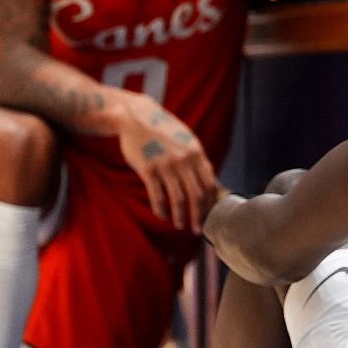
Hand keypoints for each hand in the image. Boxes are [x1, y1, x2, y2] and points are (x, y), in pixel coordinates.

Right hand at [115, 97, 220, 233]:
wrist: (136, 117)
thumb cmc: (163, 132)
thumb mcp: (186, 141)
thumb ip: (197, 160)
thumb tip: (210, 184)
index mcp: (196, 154)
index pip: (210, 184)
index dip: (211, 204)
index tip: (209, 216)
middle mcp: (184, 160)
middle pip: (197, 195)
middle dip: (199, 216)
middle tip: (197, 229)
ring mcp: (166, 165)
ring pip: (178, 199)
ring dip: (180, 216)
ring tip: (180, 226)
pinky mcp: (148, 169)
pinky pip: (157, 196)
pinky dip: (161, 209)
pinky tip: (162, 216)